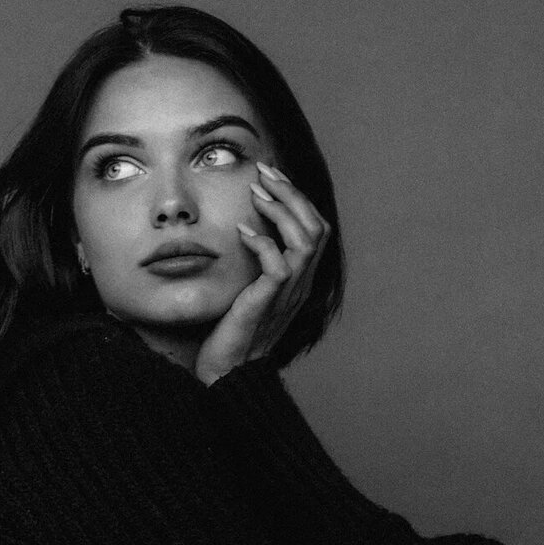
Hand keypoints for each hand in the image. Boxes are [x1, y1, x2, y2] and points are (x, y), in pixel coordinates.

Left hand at [194, 163, 329, 385]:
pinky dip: (262, 243)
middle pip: (317, 226)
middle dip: (292, 193)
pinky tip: (242, 230)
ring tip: (256, 194)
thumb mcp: (248, 287)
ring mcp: (288, 295)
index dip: (298, 197)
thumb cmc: (233, 330)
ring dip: (281, 211)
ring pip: (305, 241)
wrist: (227, 372)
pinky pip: (278, 266)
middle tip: (265, 172)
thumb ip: (256, 262)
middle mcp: (302, 285)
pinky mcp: (268, 304)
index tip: (271, 177)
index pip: (316, 227)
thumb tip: (244, 226)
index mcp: (301, 279)